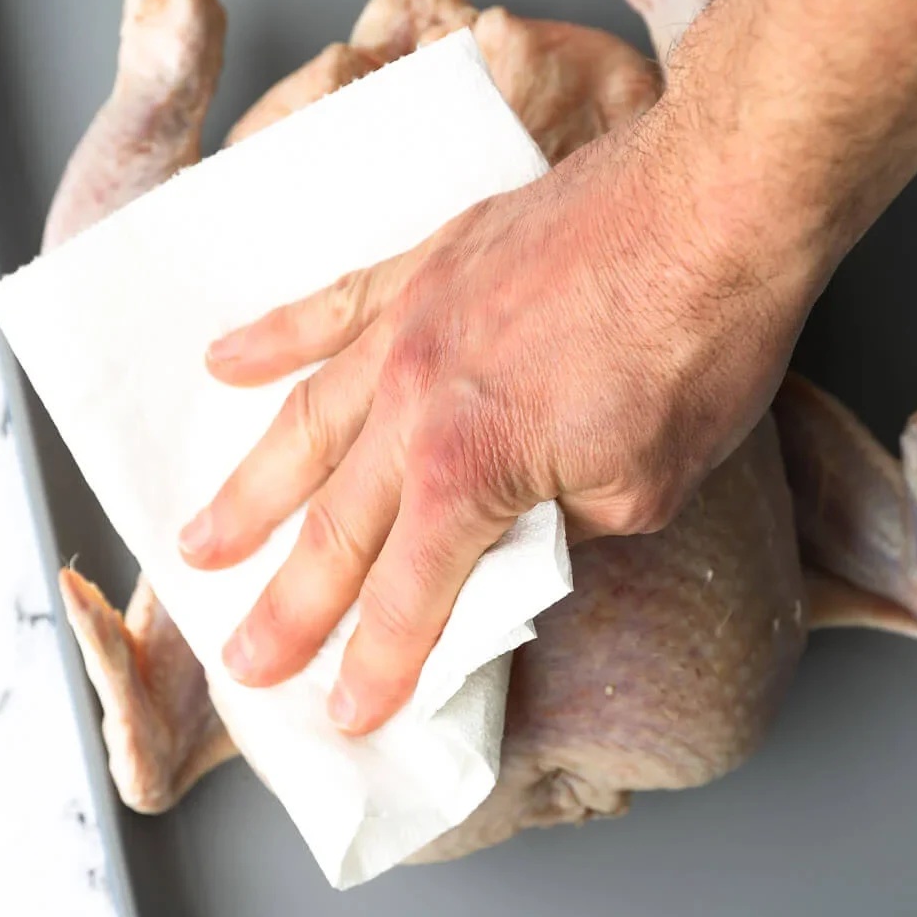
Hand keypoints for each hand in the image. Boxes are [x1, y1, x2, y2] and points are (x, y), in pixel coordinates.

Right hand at [176, 96, 812, 733]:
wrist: (719, 200)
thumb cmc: (702, 345)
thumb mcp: (649, 488)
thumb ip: (566, 525)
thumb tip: (526, 531)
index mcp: (470, 473)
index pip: (408, 595)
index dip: (377, 664)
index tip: (349, 715)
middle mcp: (417, 403)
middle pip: (334, 524)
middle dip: (286, 605)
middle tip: (244, 659)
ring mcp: (411, 325)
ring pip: (305, 421)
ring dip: (247, 491)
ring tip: (198, 541)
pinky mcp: (428, 263)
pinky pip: (327, 306)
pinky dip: (270, 338)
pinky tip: (223, 362)